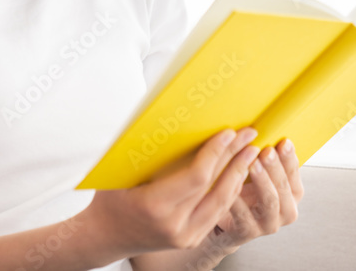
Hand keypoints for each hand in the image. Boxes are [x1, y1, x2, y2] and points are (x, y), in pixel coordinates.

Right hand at [84, 127, 260, 258]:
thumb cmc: (110, 199)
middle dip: (235, 158)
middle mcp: (175, 225)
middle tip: (249, 135)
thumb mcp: (121, 171)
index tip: (227, 132)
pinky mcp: (192, 239)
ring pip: (222, 203)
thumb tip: (170, 117)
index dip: (216, 153)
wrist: (105, 236)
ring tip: (250, 152)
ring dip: (239, 175)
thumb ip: (146, 150)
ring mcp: (185, 236)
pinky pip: (217, 212)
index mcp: (155, 206)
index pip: (197, 177)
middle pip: (216, 188)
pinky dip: (230, 190)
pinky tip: (238, 173)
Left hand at [211, 138, 304, 247]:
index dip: (289, 158)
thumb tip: (264, 130)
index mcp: (293, 194)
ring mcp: (269, 224)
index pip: (295, 174)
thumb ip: (267, 159)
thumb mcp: (261, 175)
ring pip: (270, 201)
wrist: (228, 225)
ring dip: (262, 181)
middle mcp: (286, 211)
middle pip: (284, 188)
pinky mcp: (249, 232)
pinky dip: (237, 197)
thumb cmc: (246, 194)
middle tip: (266, 151)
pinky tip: (231, 184)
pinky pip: (243, 214)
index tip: (283, 142)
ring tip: (252, 164)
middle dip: (275, 168)